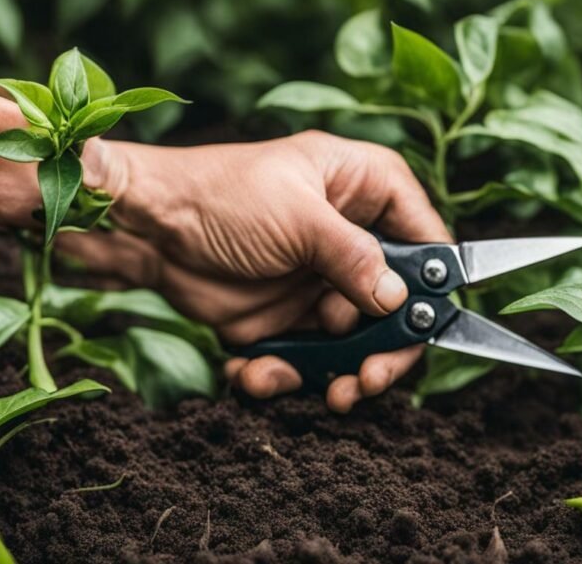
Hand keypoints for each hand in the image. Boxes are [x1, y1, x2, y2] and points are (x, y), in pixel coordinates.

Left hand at [59, 131, 450, 411]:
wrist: (148, 228)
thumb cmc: (220, 195)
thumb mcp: (296, 217)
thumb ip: (354, 258)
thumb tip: (400, 300)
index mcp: (366, 189)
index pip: (427, 239)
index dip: (433, 288)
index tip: (424, 330)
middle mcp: (353, 239)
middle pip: (398, 306)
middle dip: (385, 350)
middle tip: (365, 380)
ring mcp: (321, 282)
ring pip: (356, 343)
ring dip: (336, 373)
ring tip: (320, 392)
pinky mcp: (288, 319)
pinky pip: (307, 359)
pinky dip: (286, 374)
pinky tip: (253, 373)